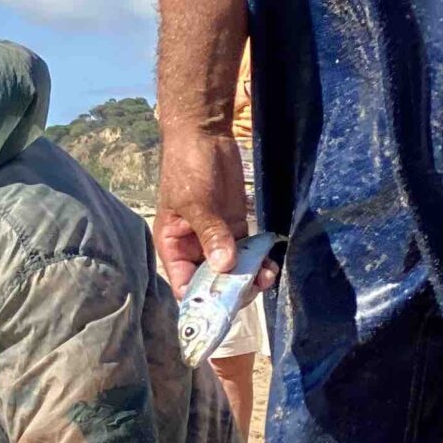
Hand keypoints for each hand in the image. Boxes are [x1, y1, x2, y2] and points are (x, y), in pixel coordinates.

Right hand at [154, 126, 269, 292]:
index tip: (224, 305)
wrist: (204, 137)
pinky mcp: (234, 227)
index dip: (202, 299)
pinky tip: (270, 264)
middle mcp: (192, 247)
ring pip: (233, 269)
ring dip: (249, 276)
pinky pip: (247, 252)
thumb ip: (210, 234)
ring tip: (266, 276)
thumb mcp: (195, 203)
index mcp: (173, 245)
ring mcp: (215, 238)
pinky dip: (259, 260)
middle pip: (211, 281)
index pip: (184, 283)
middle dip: (231, 288)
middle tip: (252, 288)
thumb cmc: (187, 169)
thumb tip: (224, 265)